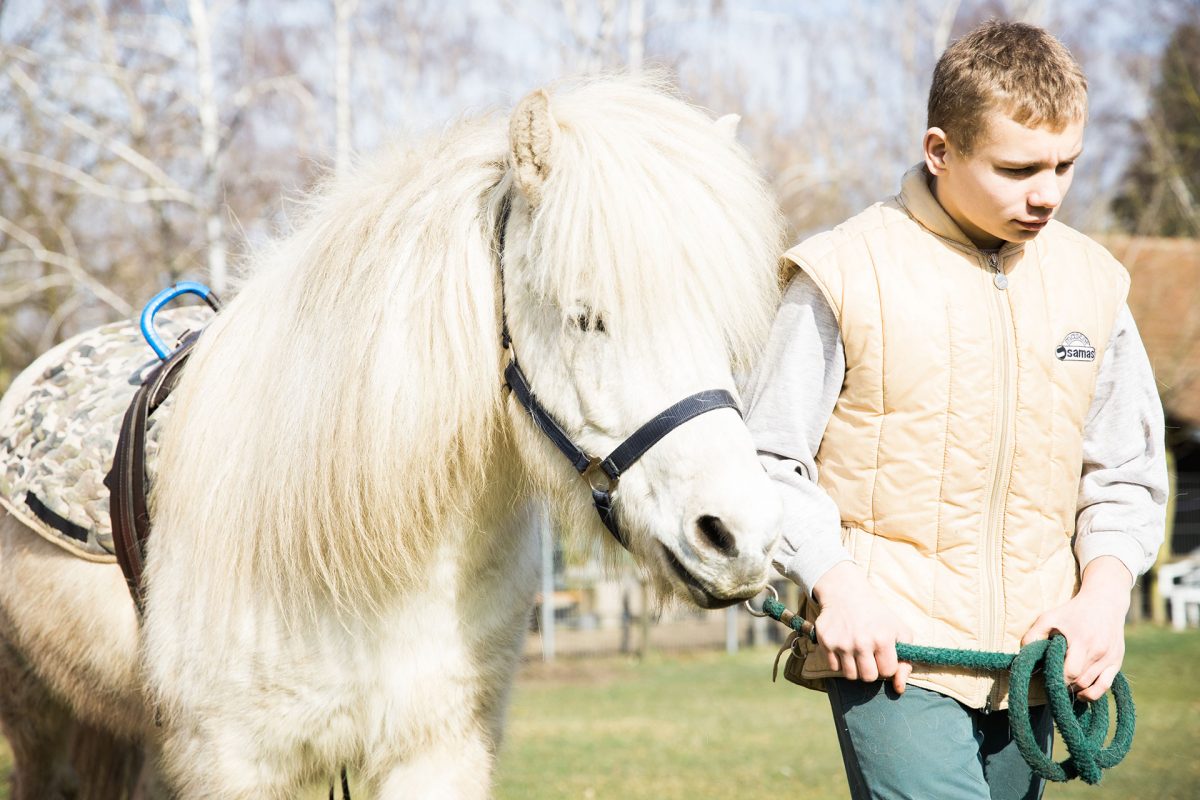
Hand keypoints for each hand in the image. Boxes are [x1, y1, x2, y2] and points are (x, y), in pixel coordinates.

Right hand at [811, 561, 913, 692]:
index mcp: (883, 639)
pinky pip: (834, 667)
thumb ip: (905, 662)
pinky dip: (839, 661)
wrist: (846, 593)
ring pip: (850, 675)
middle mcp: (862, 642)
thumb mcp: (899, 632)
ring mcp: (842, 643)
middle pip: (868, 677)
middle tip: (869, 656)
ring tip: (856, 652)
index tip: (883, 655)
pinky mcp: (825, 642)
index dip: (886, 665)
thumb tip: (899, 689)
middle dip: (870, 669)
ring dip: (855, 667)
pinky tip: (843, 647)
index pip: (887, 672)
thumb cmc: (877, 615)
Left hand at [1021, 556, 1133, 701]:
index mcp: (1082, 641)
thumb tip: (1024, 655)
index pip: (1070, 672)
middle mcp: (1098, 652)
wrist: (1105, 602)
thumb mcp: (1049, 617)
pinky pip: (1105, 686)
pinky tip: (1080, 692)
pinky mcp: (1116, 662)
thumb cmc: (1073, 611)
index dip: (1056, 678)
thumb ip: (1034, 635)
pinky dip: (1092, 693)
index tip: (1047, 675)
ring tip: (1063, 684)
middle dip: (1064, 684)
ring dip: (1075, 689)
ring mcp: (1110, 658)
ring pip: (1091, 686)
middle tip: (1052, 680)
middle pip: (1080, 681)